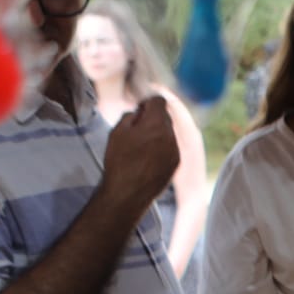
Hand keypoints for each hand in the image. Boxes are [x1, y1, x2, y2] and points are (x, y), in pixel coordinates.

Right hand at [100, 97, 178, 213]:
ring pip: (169, 133)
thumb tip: (139, 112)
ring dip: (158, 134)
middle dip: (153, 119)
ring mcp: (175, 150)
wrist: (127, 193)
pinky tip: (147, 158)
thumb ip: (131, 115)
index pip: (159, 101)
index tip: (140, 109)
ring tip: (141, 146)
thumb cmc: (119, 162)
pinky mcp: (176, 163)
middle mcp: (170, 135)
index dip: (148, 103)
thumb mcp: (117, 132)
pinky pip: (171, 147)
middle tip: (138, 128)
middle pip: (165, 117)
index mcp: (156, 124)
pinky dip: (162, 147)